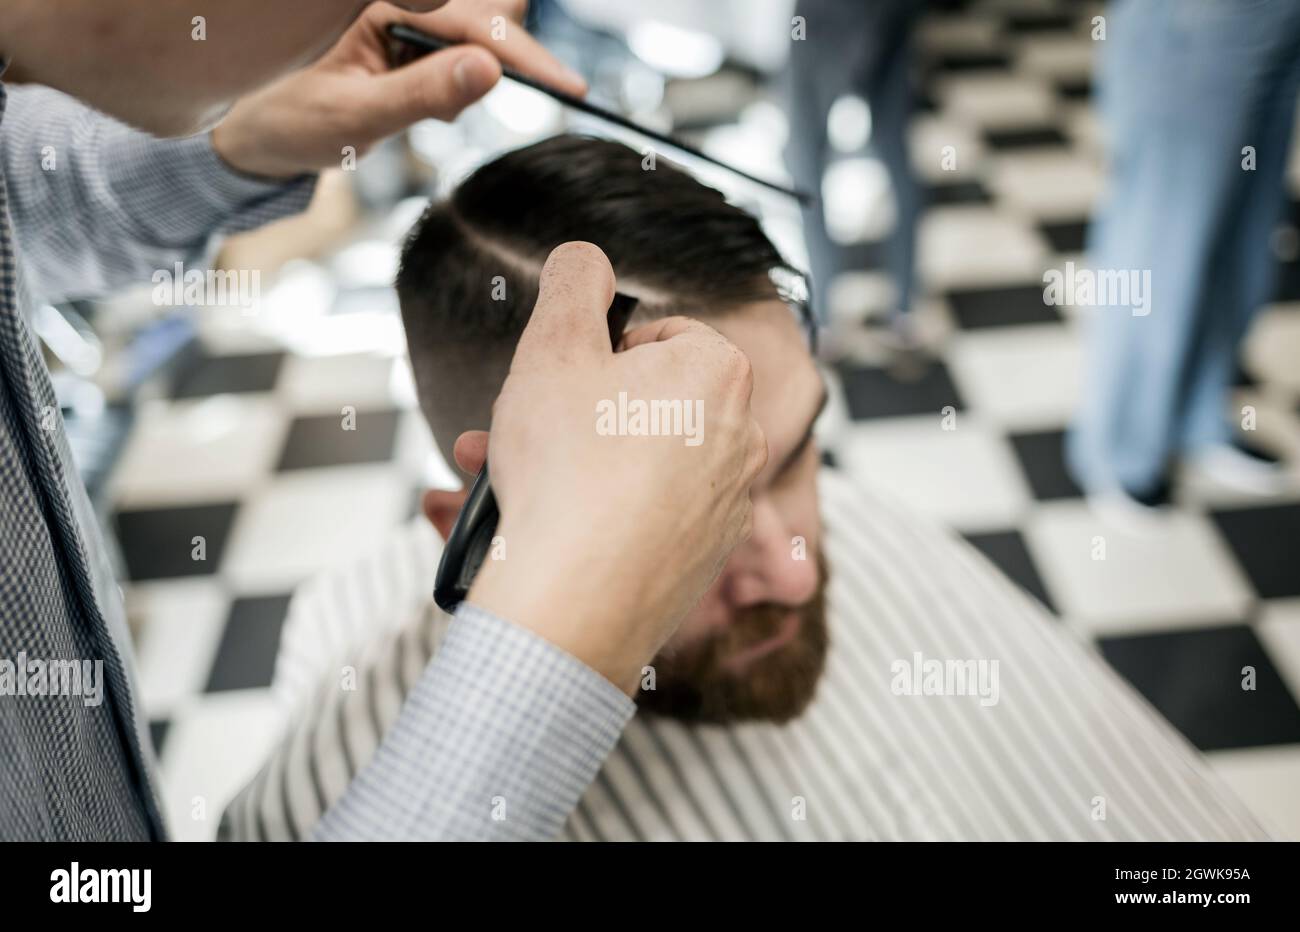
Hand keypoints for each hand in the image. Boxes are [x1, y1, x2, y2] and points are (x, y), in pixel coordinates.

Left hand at [212, 0, 584, 178]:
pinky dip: (456, 74)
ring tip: (410, 101)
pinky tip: (411, 93)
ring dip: (471, 68)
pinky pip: (461, 42)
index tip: (570, 87)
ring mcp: (405, 6)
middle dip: (492, 56)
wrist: (258, 131)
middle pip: (486, 9)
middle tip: (443, 105)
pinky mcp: (411, 25)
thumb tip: (491, 71)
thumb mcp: (357, 117)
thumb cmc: (293, 120)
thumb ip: (424, 94)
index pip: (470, 20)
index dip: (523, 56)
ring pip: (480, 24)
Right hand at [464, 243, 767, 693]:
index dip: (600, 355)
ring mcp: (724, 508)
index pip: (661, 337)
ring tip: (489, 485)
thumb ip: (572, 284)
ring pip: (629, 469)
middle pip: (640, 407)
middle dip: (563, 417)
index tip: (565, 382)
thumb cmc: (569, 471)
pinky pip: (636, 523)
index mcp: (720, 375)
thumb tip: (586, 259)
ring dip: (558, 469)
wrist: (575, 604)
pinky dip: (587, 519)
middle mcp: (741, 439)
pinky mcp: (701, 563)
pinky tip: (526, 529)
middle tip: (509, 433)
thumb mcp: (554, 347)